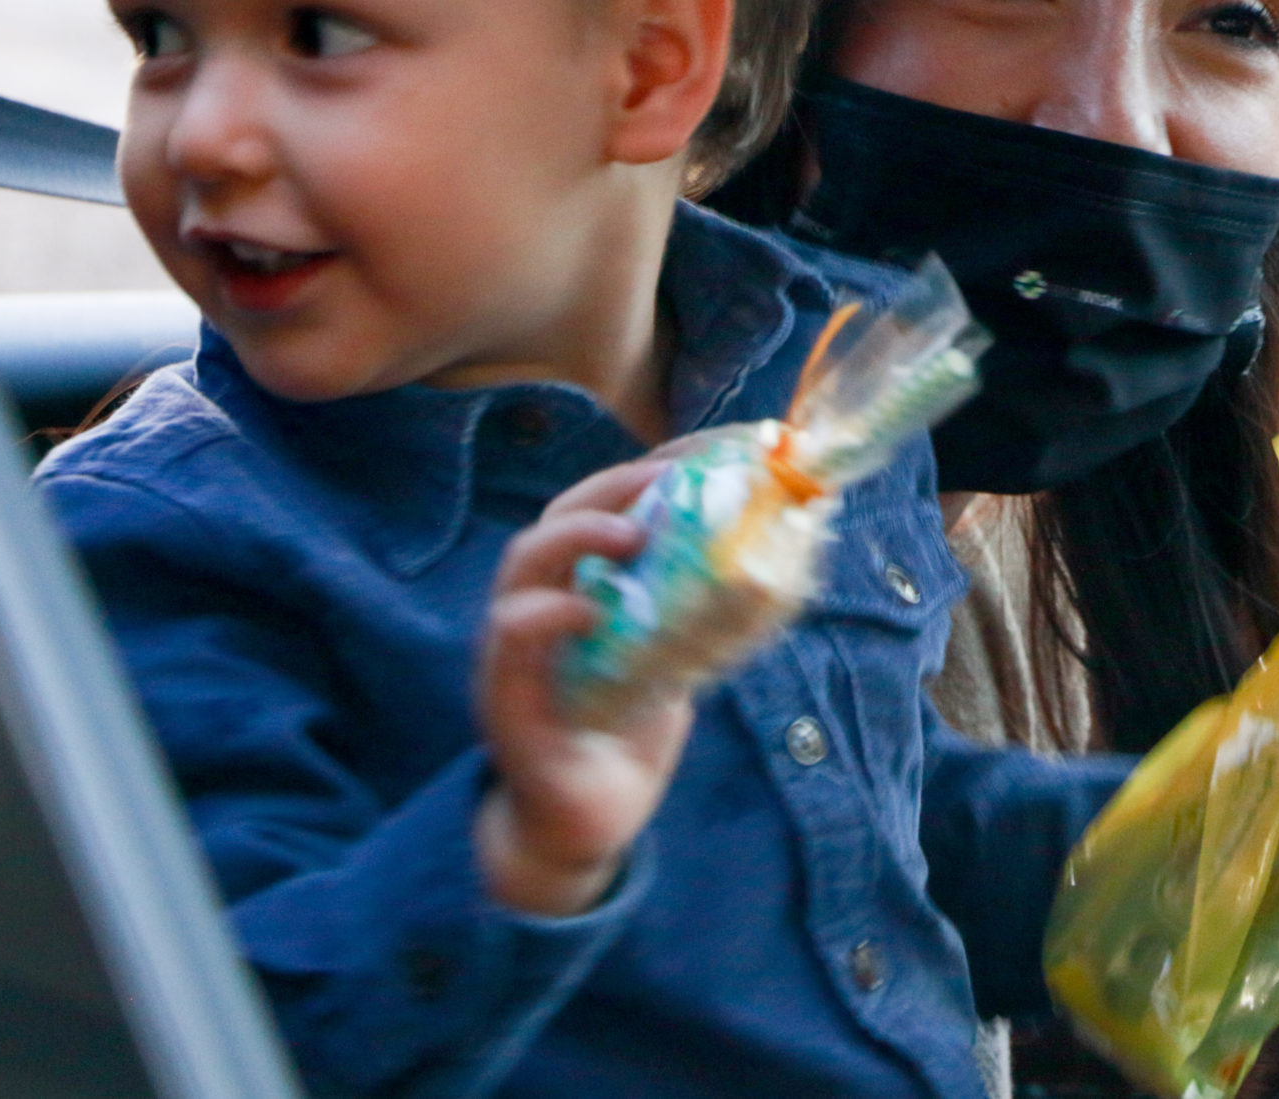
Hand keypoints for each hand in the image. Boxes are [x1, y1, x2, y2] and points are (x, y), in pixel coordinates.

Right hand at [475, 458, 692, 917]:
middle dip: (610, 489)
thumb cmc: (627, 731)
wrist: (587, 825)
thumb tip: (773, 562)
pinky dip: (543, 618)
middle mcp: (541, 604)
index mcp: (581, 585)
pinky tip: (585, 612)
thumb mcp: (676, 659)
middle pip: (559, 519)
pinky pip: (511, 642)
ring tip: (627, 533)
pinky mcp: (505, 699)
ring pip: (522, 569)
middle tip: (663, 481)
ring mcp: (515, 649)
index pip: (601, 507)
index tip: (702, 453)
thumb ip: (702, 613)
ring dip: (574, 538)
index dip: (645, 473)